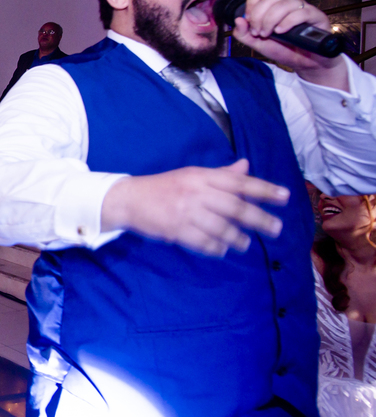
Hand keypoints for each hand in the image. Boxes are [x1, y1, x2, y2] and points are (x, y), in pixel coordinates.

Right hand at [101, 159, 288, 256]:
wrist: (130, 199)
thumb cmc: (165, 187)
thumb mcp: (192, 176)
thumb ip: (221, 174)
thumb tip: (247, 167)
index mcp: (202, 176)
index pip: (239, 182)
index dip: (265, 189)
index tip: (285, 197)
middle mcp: (197, 192)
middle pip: (236, 207)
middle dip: (259, 219)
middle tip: (276, 229)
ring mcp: (187, 212)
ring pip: (222, 228)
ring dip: (238, 238)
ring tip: (245, 243)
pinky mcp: (177, 230)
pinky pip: (204, 243)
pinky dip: (217, 248)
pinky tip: (222, 250)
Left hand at [231, 0, 346, 87]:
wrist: (304, 64)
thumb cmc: (283, 50)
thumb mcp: (257, 44)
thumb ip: (244, 34)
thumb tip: (238, 20)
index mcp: (275, 7)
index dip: (252, 4)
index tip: (248, 21)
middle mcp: (289, 4)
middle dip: (259, 16)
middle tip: (258, 32)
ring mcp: (303, 9)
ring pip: (284, 4)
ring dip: (270, 20)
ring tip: (268, 34)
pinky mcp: (316, 17)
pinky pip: (301, 13)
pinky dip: (287, 22)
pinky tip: (281, 31)